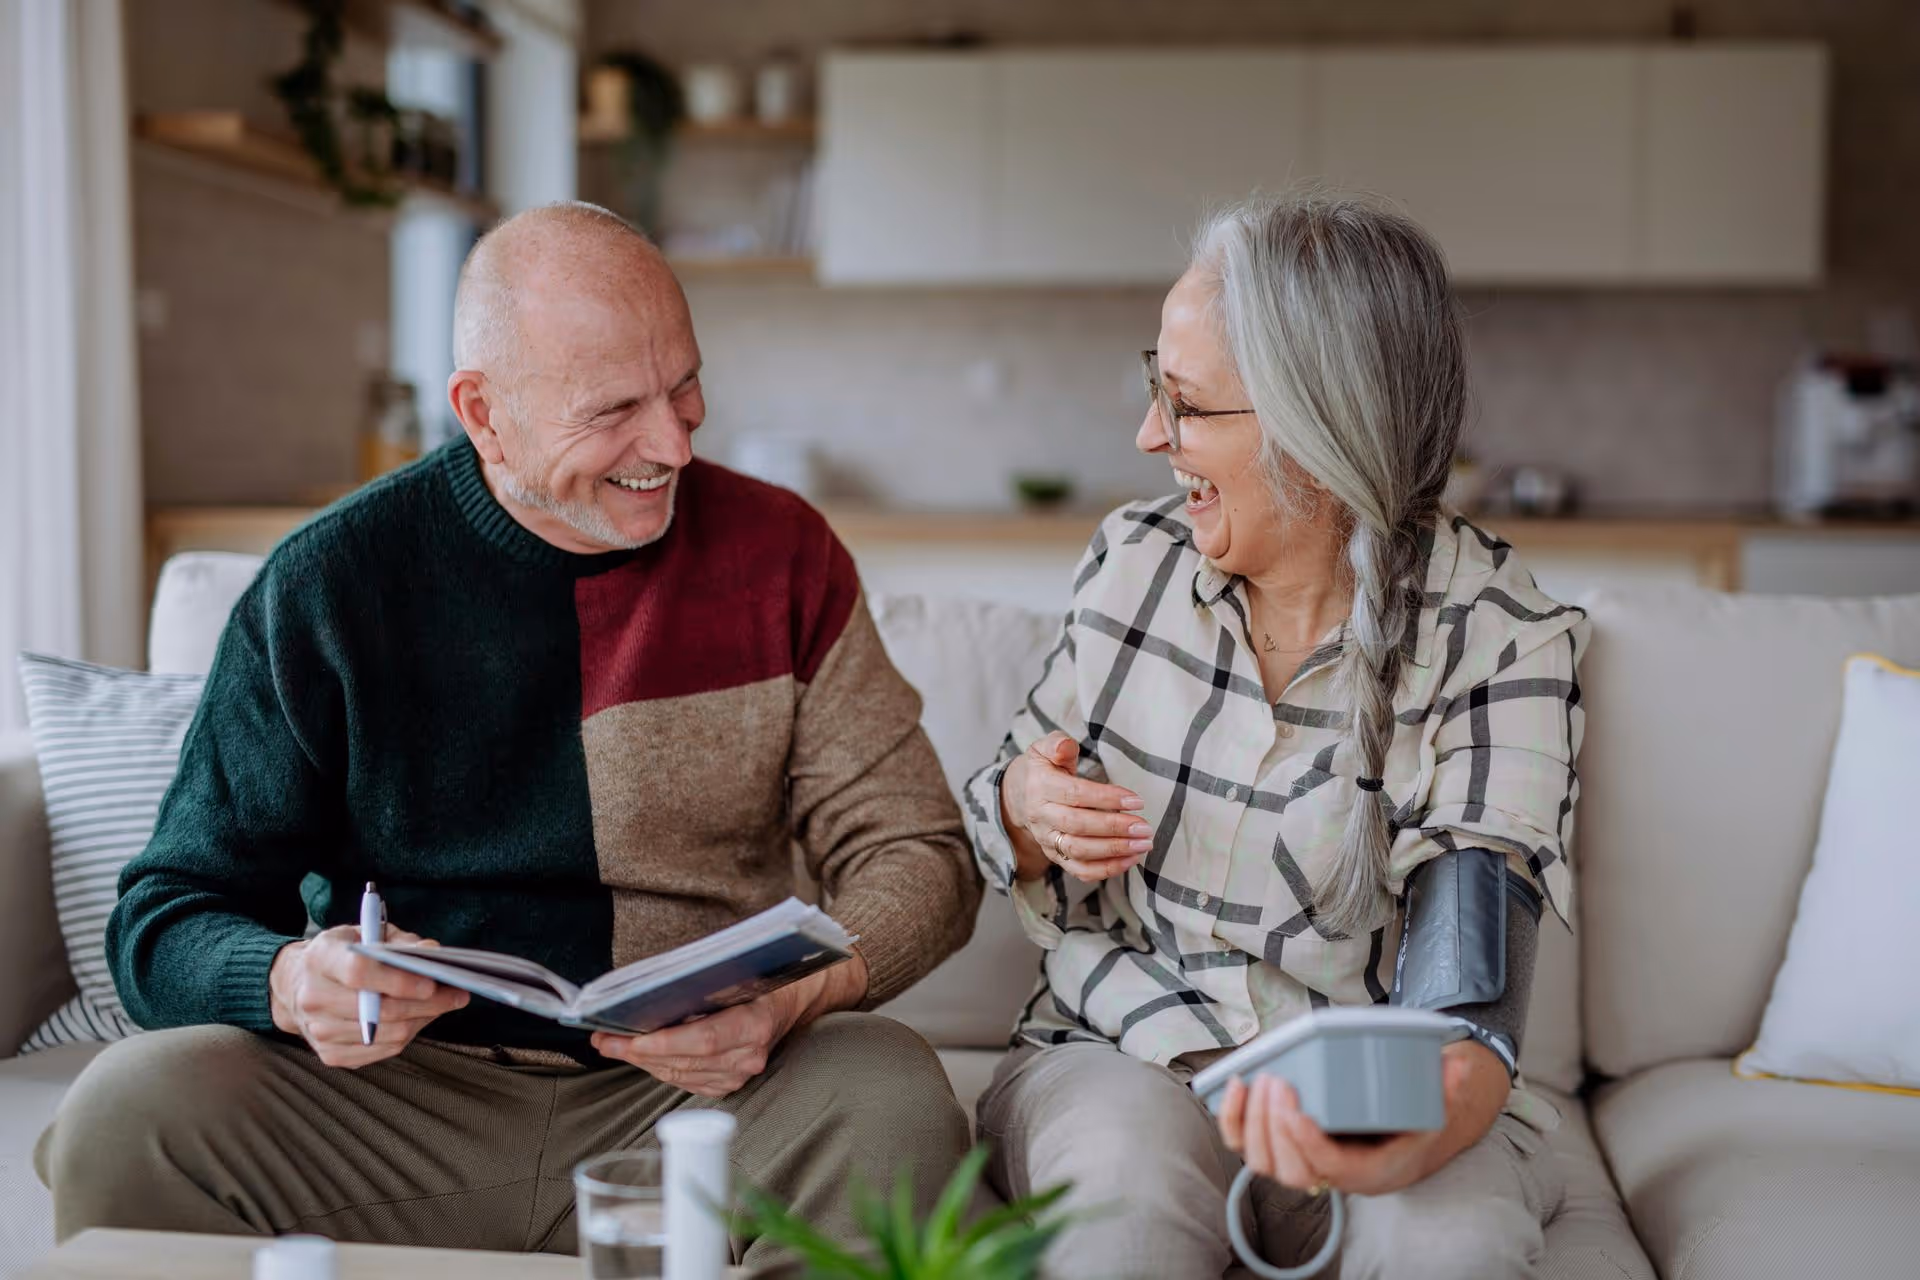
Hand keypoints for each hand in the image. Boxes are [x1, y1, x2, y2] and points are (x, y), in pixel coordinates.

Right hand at [269, 924, 470, 1068]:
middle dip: (427, 1004)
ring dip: (422, 1020)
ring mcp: (319, 1031)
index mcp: (320, 959)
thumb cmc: (341, 953)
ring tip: (443, 1005)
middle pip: (378, 1010)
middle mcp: (313, 998)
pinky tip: (418, 1020)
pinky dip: (406, 1036)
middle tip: (458, 994)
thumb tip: (432, 951)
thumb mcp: (365, 932)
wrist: (297, 985)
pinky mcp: (330, 1055)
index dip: (398, 980)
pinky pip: (380, 1051)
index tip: (431, 982)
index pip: (359, 972)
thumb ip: (399, 942)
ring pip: (385, 1034)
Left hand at [591, 950, 868, 1097]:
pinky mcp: (732, 1084)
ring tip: (613, 1046)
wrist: (799, 1000)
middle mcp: (749, 1057)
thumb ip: (701, 982)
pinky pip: (687, 1081)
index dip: (660, 1044)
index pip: (701, 1042)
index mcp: (755, 1026)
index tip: (625, 1038)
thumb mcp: (738, 968)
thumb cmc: (766, 976)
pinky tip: (642, 1056)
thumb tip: (650, 989)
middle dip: (638, 1052)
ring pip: (681, 1074)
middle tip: (603, 1040)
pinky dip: (661, 1068)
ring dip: (644, 1062)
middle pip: (684, 1061)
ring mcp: (741, 1074)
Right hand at [1001, 730, 1150, 883]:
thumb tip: (1065, 746)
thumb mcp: (1044, 748)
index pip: (1075, 794)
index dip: (1106, 799)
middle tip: (1144, 827)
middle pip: (1078, 826)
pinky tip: (1131, 860)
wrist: (1021, 796)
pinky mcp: (1056, 856)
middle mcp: (1041, 816)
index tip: (1136, 801)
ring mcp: (1047, 839)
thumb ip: (1057, 743)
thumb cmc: (1044, 769)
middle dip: (1114, 828)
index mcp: (1040, 786)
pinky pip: (1080, 870)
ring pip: (1079, 850)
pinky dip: (1106, 869)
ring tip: (1142, 844)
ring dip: (1114, 850)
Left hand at [1218, 1039, 1510, 1197]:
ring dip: (1252, 1123)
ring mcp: (1301, 1164)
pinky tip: (1236, 1084)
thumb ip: (1445, 1089)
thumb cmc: (1409, 1125)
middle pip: (1290, 1169)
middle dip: (1275, 1127)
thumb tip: (1458, 1067)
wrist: (1396, 1143)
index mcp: (1368, 1171)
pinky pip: (1245, 1146)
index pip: (1331, 1168)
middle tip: (1277, 1082)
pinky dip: (1232, 1121)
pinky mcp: (1279, 1148)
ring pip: (1263, 1162)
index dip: (1308, 1144)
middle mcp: (1330, 1175)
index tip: (1296, 1112)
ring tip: (1261, 1079)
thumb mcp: (1435, 1109)